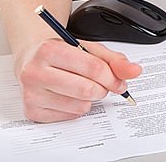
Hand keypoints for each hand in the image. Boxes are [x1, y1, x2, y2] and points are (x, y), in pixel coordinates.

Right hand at [15, 38, 142, 122]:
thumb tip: (134, 71)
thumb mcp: (88, 49)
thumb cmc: (62, 53)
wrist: (31, 60)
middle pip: (87, 90)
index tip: (119, 81)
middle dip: (103, 89)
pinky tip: (69, 96)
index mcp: (49, 50)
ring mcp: (31, 94)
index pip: (93, 68)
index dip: (113, 77)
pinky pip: (69, 117)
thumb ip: (114, 59)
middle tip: (102, 85)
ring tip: (82, 87)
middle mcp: (35, 72)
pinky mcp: (32, 112)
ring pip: (79, 106)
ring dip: (90, 99)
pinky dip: (77, 108)